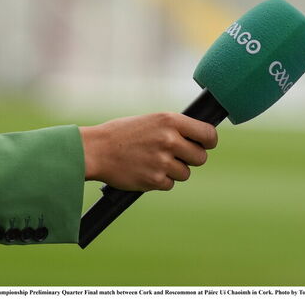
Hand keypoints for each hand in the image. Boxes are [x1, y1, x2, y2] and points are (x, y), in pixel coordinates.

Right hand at [79, 112, 217, 191]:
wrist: (96, 150)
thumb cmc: (122, 133)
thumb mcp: (151, 120)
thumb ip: (175, 128)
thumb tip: (200, 137)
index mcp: (170, 120)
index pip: (208, 134)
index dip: (209, 141)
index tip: (206, 144)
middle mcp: (170, 139)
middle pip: (200, 157)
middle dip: (190, 158)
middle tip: (175, 155)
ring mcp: (163, 161)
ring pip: (185, 173)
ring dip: (174, 171)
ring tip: (154, 161)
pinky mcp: (155, 180)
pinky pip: (170, 184)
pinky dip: (160, 180)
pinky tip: (146, 170)